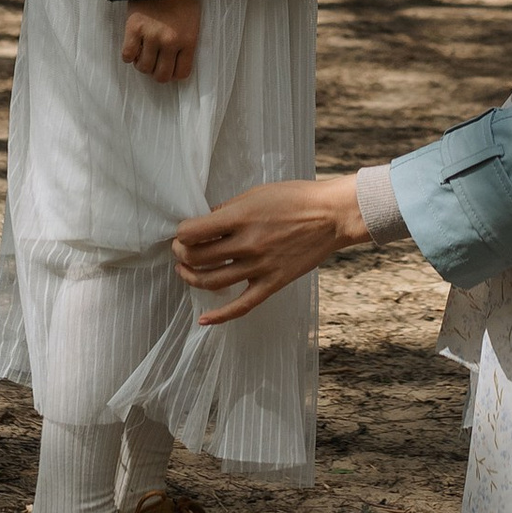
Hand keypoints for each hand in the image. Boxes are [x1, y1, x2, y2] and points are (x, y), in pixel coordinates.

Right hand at [121, 0, 201, 84]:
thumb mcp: (193, 21)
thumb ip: (186, 43)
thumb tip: (174, 63)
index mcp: (188, 40)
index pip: (181, 73)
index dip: (173, 73)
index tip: (168, 67)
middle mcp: (170, 42)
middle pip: (161, 75)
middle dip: (156, 72)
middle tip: (154, 62)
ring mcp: (151, 35)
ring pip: (143, 67)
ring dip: (142, 63)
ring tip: (143, 53)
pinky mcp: (134, 28)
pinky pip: (127, 54)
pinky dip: (129, 55)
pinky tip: (133, 46)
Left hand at [173, 175, 363, 322]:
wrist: (332, 215)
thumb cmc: (296, 198)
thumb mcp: (257, 193)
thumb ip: (229, 209)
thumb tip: (205, 221)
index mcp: (240, 217)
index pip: (192, 232)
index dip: (180, 233)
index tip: (181, 232)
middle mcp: (247, 244)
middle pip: (197, 257)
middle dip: (181, 253)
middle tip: (180, 250)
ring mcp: (260, 266)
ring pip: (212, 281)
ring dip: (191, 277)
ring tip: (186, 270)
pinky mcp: (272, 282)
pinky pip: (242, 306)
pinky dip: (220, 316)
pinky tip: (203, 319)